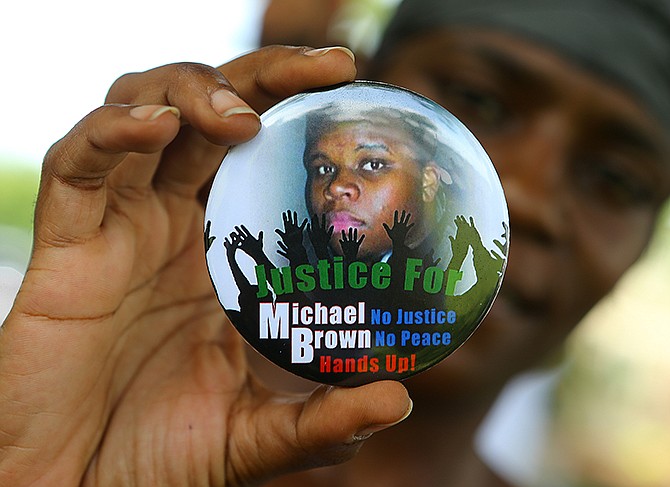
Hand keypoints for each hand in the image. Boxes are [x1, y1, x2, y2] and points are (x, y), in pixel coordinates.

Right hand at [0, 46, 410, 486]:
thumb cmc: (158, 456)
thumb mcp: (257, 436)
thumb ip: (324, 420)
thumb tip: (401, 401)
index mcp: (216, 252)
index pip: (258, 156)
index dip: (299, 114)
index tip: (356, 94)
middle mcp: (168, 225)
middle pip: (212, 112)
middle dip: (267, 75)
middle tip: (332, 68)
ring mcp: (117, 228)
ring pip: (141, 111)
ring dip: (191, 89)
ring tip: (239, 117)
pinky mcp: (66, 246)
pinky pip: (79, 164)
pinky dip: (112, 132)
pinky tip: (159, 129)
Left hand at [275, 210, 307, 247]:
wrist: (294, 247)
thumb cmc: (289, 243)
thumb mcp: (284, 237)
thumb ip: (280, 233)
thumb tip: (275, 229)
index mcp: (286, 229)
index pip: (285, 222)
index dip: (284, 217)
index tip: (283, 213)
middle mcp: (291, 228)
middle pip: (290, 220)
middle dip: (289, 215)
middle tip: (288, 210)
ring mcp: (295, 229)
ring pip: (295, 221)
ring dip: (295, 217)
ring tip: (295, 212)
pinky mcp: (299, 231)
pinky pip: (302, 226)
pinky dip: (304, 222)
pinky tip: (306, 219)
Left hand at [383, 209, 413, 244]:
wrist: (397, 241)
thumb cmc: (393, 237)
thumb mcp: (389, 232)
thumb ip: (386, 227)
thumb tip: (383, 223)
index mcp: (395, 225)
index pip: (396, 218)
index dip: (396, 215)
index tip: (396, 210)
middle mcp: (399, 225)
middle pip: (402, 218)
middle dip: (403, 215)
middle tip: (404, 210)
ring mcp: (403, 227)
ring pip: (406, 221)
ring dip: (407, 218)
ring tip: (409, 213)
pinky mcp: (406, 230)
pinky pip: (409, 227)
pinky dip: (411, 225)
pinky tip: (413, 223)